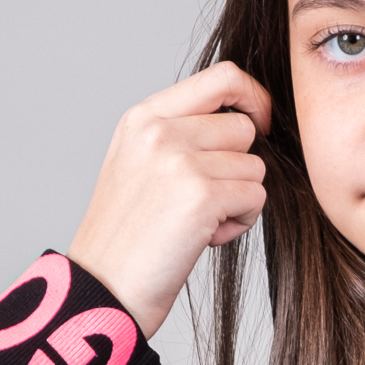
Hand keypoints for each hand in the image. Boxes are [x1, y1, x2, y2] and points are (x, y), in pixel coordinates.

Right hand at [65, 62, 271, 337]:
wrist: (103, 288)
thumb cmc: (126, 237)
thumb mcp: (138, 164)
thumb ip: (180, 134)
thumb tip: (245, 121)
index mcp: (144, 117)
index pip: (223, 76)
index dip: (254, 98)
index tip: (261, 123)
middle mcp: (160, 131)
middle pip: (244, 128)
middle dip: (238, 166)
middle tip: (204, 200)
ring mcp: (180, 161)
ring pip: (255, 166)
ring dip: (239, 200)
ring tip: (199, 222)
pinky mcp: (201, 197)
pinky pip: (255, 198)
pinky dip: (239, 223)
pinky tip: (204, 238)